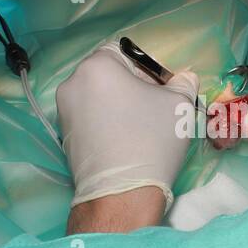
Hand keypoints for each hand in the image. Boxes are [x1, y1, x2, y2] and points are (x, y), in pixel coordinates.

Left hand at [56, 42, 198, 211]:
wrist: (122, 194)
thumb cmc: (151, 141)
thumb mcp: (179, 104)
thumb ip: (183, 82)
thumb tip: (183, 78)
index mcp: (96, 66)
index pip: (125, 52)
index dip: (147, 68)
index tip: (161, 91)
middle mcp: (72, 84)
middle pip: (108, 74)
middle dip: (132, 87)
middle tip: (153, 110)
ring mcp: (63, 112)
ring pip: (98, 97)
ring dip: (118, 105)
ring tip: (139, 128)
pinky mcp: (63, 136)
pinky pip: (89, 118)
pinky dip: (105, 123)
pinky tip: (123, 142)